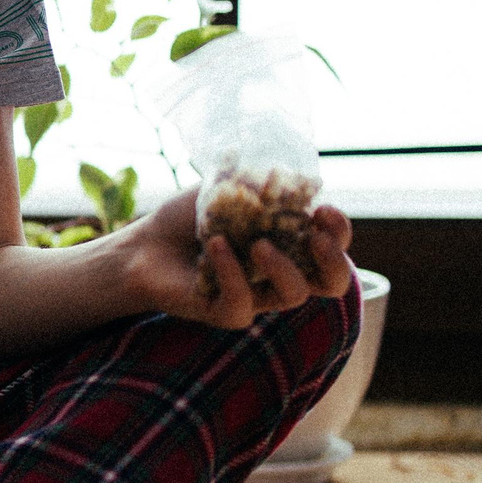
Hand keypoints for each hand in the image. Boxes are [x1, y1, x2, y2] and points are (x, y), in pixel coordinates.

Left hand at [117, 184, 355, 330]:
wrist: (143, 244)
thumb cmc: (187, 218)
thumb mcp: (222, 190)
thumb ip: (255, 180)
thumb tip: (289, 169)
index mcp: (289, 243)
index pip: (333, 244)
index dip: (339, 230)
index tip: (323, 208)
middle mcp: (280, 273)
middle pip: (333, 283)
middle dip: (334, 261)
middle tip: (316, 238)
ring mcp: (256, 297)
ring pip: (294, 295)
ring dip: (283, 267)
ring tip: (258, 243)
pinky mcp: (226, 313)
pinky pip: (241, 305)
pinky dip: (231, 273)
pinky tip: (215, 246)